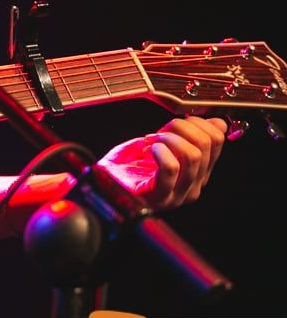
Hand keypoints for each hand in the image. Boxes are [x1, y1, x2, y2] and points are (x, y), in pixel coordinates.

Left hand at [96, 115, 227, 209]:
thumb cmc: (126, 165)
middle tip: (161, 130)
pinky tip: (148, 149)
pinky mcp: (158, 196)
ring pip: (193, 155)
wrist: (99, 184)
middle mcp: (193, 185)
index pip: (217, 140)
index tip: (177, 121)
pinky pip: (171, 168)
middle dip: (182, 126)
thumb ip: (187, 135)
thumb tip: (219, 124)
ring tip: (153, 141)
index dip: (198, 121)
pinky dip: (159, 151)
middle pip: (207, 144)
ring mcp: (177, 194)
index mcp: (197, 172)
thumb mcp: (160, 142)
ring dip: (170, 138)